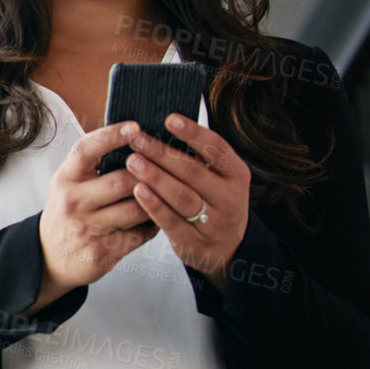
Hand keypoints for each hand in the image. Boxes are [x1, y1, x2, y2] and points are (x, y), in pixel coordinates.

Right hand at [25, 120, 159, 312]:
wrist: (49, 256)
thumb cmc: (67, 213)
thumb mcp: (69, 183)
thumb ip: (92, 164)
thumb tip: (132, 138)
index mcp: (65, 179)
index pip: (86, 150)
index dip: (111, 136)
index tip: (135, 127)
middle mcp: (73, 202)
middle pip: (122, 181)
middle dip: (148, 174)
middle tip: (163, 169)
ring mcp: (87, 229)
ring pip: (136, 209)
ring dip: (154, 201)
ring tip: (163, 194)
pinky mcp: (102, 252)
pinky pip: (139, 235)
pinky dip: (152, 226)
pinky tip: (154, 220)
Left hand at [125, 114, 250, 292]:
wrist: (228, 249)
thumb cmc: (214, 202)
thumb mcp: (219, 179)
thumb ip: (199, 158)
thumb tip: (163, 128)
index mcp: (236, 174)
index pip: (217, 149)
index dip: (193, 133)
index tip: (170, 119)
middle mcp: (229, 198)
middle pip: (193, 172)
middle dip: (162, 153)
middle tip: (137, 139)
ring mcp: (214, 223)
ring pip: (182, 196)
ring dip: (155, 177)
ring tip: (133, 161)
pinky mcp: (195, 243)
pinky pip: (172, 222)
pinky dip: (154, 205)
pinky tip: (138, 191)